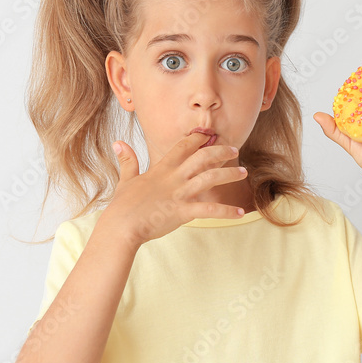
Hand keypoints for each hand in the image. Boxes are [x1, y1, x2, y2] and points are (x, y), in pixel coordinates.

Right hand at [107, 132, 247, 245]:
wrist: (121, 226)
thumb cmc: (123, 206)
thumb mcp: (126, 180)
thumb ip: (128, 161)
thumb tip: (118, 142)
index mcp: (162, 169)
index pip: (183, 147)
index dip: (197, 139)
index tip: (208, 135)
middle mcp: (174, 178)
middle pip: (203, 157)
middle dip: (220, 151)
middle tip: (234, 149)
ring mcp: (180, 194)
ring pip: (211, 178)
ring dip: (229, 174)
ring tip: (243, 172)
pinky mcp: (183, 212)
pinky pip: (210, 210)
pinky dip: (227, 211)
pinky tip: (241, 213)